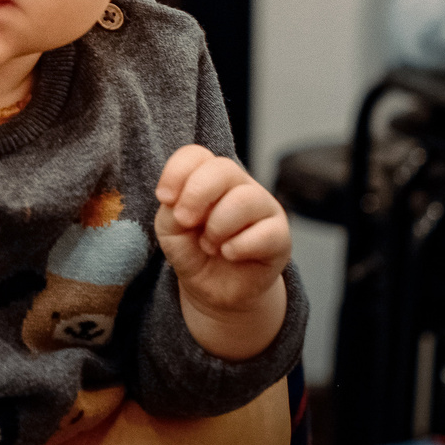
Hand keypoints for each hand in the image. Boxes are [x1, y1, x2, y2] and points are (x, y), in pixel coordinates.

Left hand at [153, 145, 289, 359]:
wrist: (215, 289)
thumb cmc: (193, 250)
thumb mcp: (170, 228)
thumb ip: (171, 209)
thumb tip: (181, 201)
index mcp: (209, 177)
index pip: (196, 155)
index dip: (176, 172)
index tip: (164, 199)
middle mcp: (239, 185)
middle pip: (223, 168)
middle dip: (196, 195)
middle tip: (185, 221)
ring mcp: (263, 208)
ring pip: (244, 199)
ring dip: (217, 227)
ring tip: (210, 245)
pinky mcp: (280, 236)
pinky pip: (265, 232)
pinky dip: (238, 247)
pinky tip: (229, 254)